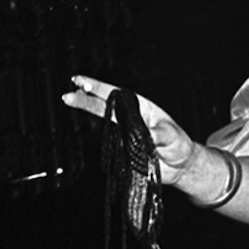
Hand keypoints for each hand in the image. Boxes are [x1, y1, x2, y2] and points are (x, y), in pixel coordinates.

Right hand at [62, 76, 197, 186]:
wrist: (180, 167)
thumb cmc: (178, 145)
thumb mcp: (172, 136)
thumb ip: (158, 134)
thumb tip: (144, 134)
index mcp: (141, 108)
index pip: (117, 95)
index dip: (98, 87)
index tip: (80, 81)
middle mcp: (129, 119)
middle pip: (103, 105)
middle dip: (85, 98)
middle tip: (67, 95)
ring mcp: (124, 134)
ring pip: (102, 122)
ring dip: (86, 112)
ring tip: (70, 100)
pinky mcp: (122, 151)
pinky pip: (108, 144)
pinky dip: (98, 138)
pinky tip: (85, 127)